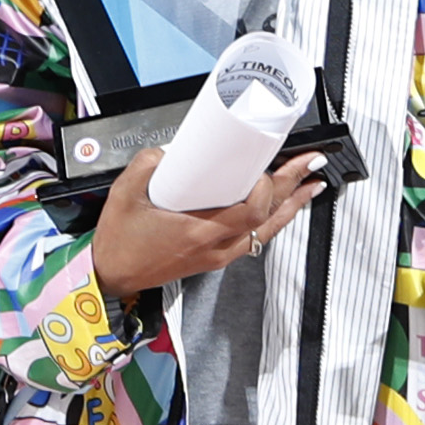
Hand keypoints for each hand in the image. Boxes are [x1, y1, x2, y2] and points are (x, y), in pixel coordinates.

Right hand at [90, 144, 329, 297]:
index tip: (266, 167)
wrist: (112, 274)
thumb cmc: (120, 241)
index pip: (250, 214)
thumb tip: (172, 150)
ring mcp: (217, 255)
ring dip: (290, 206)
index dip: (265, 190)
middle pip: (266, 219)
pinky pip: (254, 239)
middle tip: (310, 162)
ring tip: (311, 184)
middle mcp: (214, 248)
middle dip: (291, 187)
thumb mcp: (124, 193)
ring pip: (266, 232)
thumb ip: (149, 163)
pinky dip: (273, 221)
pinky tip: (284, 208)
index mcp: (198, 233)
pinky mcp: (214, 257)